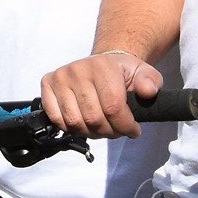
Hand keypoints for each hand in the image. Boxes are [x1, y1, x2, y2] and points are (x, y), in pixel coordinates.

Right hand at [40, 51, 161, 138]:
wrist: (100, 64)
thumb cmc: (121, 73)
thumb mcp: (143, 73)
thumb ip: (151, 82)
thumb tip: (148, 91)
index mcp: (102, 65)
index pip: (113, 108)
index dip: (125, 126)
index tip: (134, 130)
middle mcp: (77, 69)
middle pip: (94, 118)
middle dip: (110, 132)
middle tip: (118, 129)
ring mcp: (60, 77)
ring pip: (75, 122)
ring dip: (92, 133)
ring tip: (102, 126)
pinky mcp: (47, 85)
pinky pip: (57, 119)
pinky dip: (72, 128)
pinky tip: (84, 123)